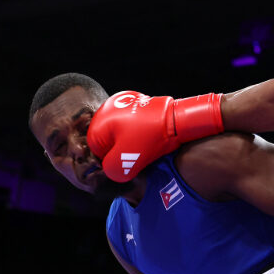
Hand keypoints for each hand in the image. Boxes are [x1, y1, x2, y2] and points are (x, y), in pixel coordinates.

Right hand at [88, 90, 222, 181]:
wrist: (177, 119)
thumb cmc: (150, 138)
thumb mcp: (125, 162)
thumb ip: (111, 170)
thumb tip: (112, 170)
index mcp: (99, 121)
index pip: (96, 150)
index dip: (113, 159)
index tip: (129, 160)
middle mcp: (107, 108)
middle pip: (108, 139)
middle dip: (122, 150)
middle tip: (138, 153)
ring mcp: (123, 102)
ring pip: (120, 132)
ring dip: (131, 142)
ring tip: (146, 144)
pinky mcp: (137, 103)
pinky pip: (131, 123)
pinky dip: (139, 131)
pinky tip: (149, 135)